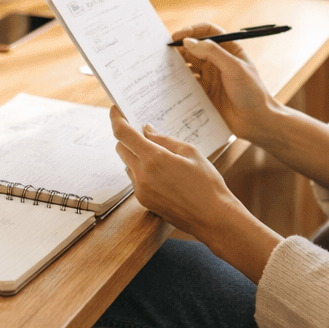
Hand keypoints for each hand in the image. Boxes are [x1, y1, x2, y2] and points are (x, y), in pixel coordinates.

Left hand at [110, 105, 235, 235]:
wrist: (213, 217)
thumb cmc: (207, 183)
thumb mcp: (190, 152)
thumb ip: (164, 139)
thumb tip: (146, 130)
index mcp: (154, 158)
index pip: (123, 133)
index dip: (116, 118)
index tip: (115, 110)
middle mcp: (142, 175)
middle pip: (121, 148)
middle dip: (128, 138)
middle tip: (144, 133)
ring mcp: (141, 190)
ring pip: (127, 164)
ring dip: (136, 156)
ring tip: (160, 156)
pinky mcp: (143, 201)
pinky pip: (135, 179)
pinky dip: (142, 171)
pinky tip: (163, 174)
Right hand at [171, 22, 276, 142]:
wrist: (257, 121)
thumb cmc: (252, 92)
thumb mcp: (234, 68)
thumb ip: (212, 52)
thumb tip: (188, 42)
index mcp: (229, 49)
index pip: (208, 32)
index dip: (192, 31)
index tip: (176, 36)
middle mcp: (218, 61)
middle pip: (195, 48)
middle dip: (180, 48)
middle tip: (163, 53)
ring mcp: (211, 77)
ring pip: (189, 65)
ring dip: (177, 65)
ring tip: (163, 67)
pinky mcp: (205, 92)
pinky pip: (188, 84)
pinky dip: (178, 82)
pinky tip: (170, 84)